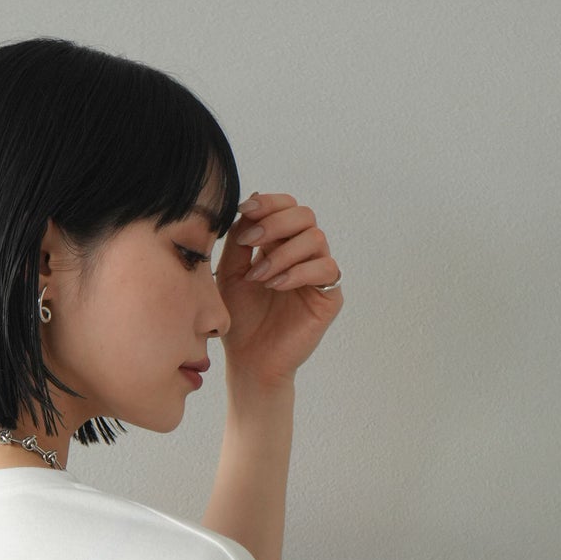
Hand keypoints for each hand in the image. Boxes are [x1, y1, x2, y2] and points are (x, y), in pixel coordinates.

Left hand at [217, 191, 342, 386]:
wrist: (249, 359)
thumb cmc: (240, 318)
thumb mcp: (231, 272)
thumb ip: (240, 238)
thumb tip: (251, 199)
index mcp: (281, 244)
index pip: (287, 207)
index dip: (269, 203)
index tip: (245, 210)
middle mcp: (303, 255)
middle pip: (305, 215)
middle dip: (275, 223)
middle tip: (250, 242)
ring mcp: (318, 274)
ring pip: (316, 238)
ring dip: (283, 253)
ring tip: (259, 276)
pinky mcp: (329, 296)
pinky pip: (326, 269)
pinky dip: (298, 272)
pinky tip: (276, 286)